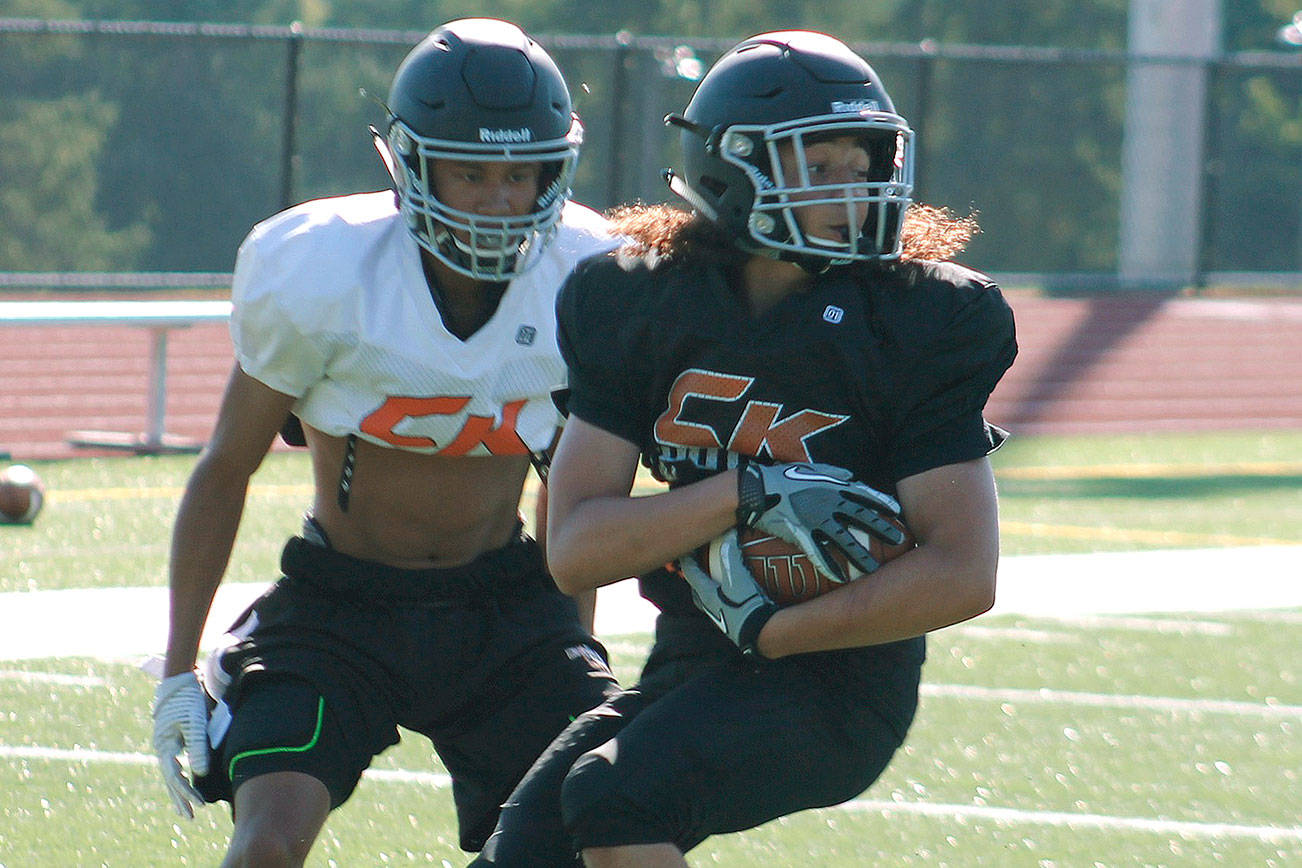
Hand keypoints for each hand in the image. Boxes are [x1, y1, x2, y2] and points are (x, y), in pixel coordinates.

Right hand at [151, 670, 209, 817]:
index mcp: (165, 745)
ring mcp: (166, 744)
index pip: (176, 776)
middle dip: (180, 798)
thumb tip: (200, 774)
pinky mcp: (173, 739)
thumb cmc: (189, 699)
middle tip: (190, 817)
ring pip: (170, 773)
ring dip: (178, 791)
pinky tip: (185, 784)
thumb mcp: (196, 722)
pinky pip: (174, 763)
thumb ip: (198, 748)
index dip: (188, 792)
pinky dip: (179, 777)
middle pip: (170, 779)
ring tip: (184, 809)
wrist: (181, 679)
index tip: (200, 805)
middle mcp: (162, 747)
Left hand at [678, 531, 777, 656]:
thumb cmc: (745, 604)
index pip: (690, 574)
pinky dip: (730, 597)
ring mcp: (722, 617)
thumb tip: (728, 534)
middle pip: (697, 589)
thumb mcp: (737, 576)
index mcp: (706, 595)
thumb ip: (730, 554)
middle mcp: (710, 608)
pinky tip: (743, 593)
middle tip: (700, 565)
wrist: (760, 633)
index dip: (687, 560)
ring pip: (711, 600)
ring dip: (713, 588)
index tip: (686, 549)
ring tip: (721, 578)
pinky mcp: (735, 624)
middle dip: (697, 577)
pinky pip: (727, 606)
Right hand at [736, 461, 905, 582]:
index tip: (897, 512)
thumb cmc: (781, 477)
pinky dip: (830, 565)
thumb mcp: (810, 469)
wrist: (756, 488)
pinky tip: (841, 578)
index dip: (881, 503)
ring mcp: (816, 518)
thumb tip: (849, 475)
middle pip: (861, 517)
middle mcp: (829, 502)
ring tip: (874, 569)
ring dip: (860, 555)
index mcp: (832, 486)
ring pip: (844, 539)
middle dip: (882, 529)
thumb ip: (832, 473)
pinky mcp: (801, 532)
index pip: (864, 494)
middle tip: (901, 540)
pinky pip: (818, 552)